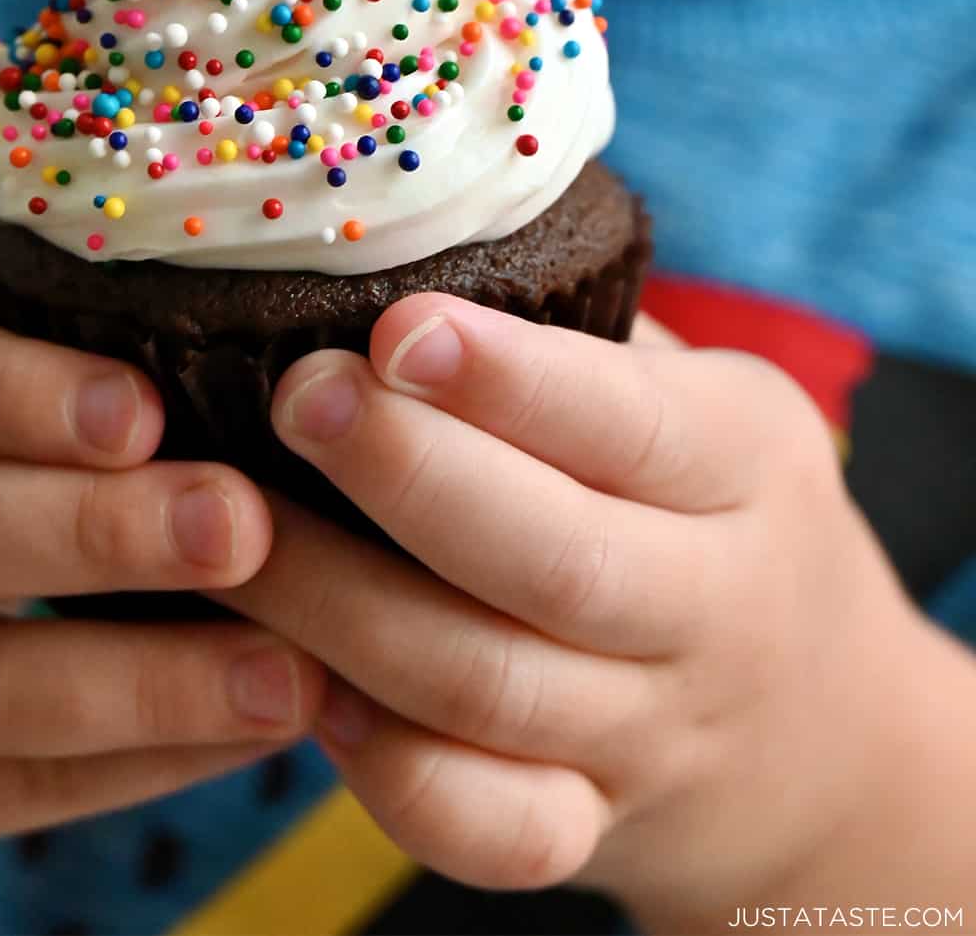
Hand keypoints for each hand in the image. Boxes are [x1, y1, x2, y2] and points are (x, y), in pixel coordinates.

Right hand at [0, 312, 324, 870]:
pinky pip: (19, 787)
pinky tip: (260, 724)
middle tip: (239, 525)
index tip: (145, 412)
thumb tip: (240, 368)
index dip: (21, 399)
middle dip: (97, 533)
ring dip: (150, 681)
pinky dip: (152, 760)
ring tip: (286, 669)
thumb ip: (38, 385)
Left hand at [212, 295, 923, 923]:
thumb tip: (396, 233)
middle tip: (295, 401)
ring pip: (487, 690)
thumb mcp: (701, 398)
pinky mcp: (597, 828)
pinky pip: (489, 828)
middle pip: (555, 563)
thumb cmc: (715, 503)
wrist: (827, 726)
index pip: (628, 421)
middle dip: (407, 477)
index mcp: (746, 464)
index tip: (393, 330)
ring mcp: (655, 732)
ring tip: (234, 533)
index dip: (505, 380)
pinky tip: (307, 687)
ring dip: (342, 611)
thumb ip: (582, 334)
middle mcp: (713, 605)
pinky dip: (389, 770)